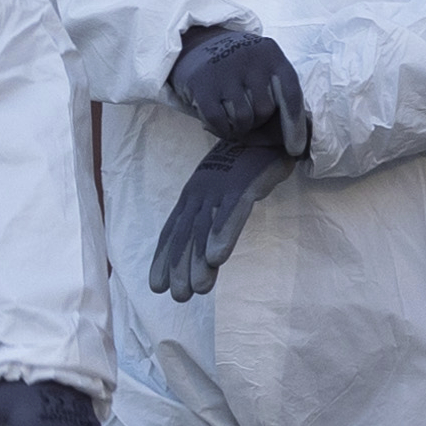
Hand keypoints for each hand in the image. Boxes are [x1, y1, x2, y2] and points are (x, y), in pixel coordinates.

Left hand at [150, 137, 294, 299]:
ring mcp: (222, 187)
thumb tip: (206, 244)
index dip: (164, 258)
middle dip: (179, 266)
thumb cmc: (245, 161)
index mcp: (195, 193)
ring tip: (197, 289)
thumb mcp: (223, 189)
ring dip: (199, 259)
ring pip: (206, 228)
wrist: (270, 127)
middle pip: (186, 234)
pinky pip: (232, 212)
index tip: (156, 286)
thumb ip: (214, 213)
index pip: (174, 230)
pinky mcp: (245, 184)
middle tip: (176, 297)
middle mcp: (203, 192)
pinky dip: (222, 233)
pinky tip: (217, 257)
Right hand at [168, 25, 308, 155]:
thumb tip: (297, 142)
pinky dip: (222, 130)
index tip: (295, 148)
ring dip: (240, 127)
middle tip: (250, 115)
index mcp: (271, 54)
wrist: (199, 44)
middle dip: (259, 120)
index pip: (290, 93)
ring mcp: (224, 69)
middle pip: (265, 109)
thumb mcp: (263, 67)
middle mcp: (250, 58)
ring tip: (235, 118)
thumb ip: (279, 93)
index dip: (295, 124)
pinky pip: (219, 120)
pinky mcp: (202, 83)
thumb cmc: (241, 67)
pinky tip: (222, 125)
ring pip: (243, 118)